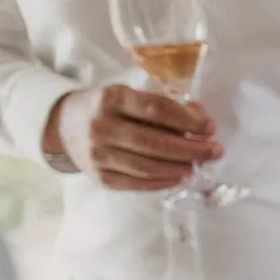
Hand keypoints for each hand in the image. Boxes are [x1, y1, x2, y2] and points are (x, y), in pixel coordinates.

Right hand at [44, 84, 221, 191]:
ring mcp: (98, 155)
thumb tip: (201, 118)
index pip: (156, 110)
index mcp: (110, 99)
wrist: (64, 126)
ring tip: (197, 165)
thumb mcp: (127, 96)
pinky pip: (137, 183)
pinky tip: (178, 176)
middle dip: (191, 149)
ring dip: (179, 168)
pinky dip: (162, 182)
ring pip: (147, 167)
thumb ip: (161, 106)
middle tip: (215, 152)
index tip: (210, 127)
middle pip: (155, 143)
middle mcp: (101, 127)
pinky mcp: (100, 177)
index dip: (188, 120)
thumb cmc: (107, 108)